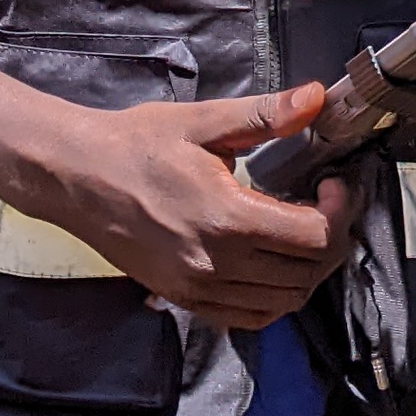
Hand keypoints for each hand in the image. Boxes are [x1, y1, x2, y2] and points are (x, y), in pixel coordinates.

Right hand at [25, 81, 356, 328]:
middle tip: (328, 206)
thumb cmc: (134, 145)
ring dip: (307, 271)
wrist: (75, 177)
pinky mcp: (184, 299)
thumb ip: (265, 115)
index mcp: (227, 218)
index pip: (313, 237)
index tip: (334, 184)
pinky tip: (274, 266)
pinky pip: (248, 317)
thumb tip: (317, 98)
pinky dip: (274, 299)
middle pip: (306, 273)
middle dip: (332, 240)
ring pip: (283, 301)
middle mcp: (216, 264)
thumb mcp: (202, 122)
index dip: (340, 212)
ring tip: (304, 233)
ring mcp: (198, 289)